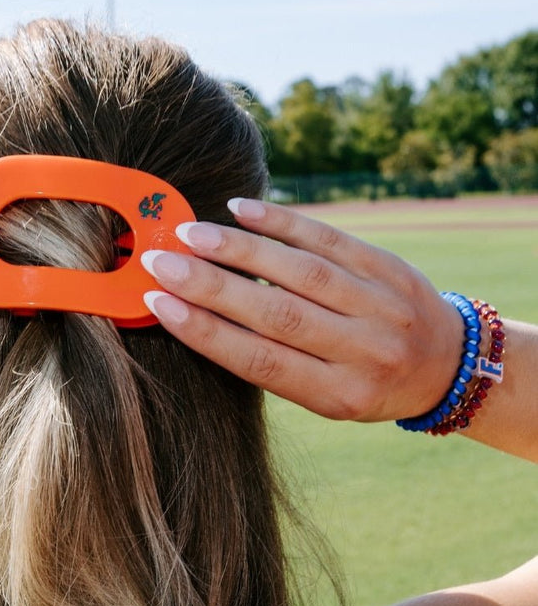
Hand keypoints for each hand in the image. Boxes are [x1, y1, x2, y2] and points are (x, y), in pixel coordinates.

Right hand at [141, 198, 464, 422]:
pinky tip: (240, 210)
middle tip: (160, 261)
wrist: (448, 364)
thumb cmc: (366, 384)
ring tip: (191, 234)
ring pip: (299, 271)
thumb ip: (274, 362)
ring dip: (239, 249)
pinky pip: (329, 239)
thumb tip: (202, 314)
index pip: (258, 360)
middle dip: (209, 286)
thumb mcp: (325, 395)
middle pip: (274, 314)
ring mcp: (379, 305)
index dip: (203, 330)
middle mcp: (362, 351)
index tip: (158, 303)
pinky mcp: (388, 267)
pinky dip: (282, 222)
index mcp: (336, 394)